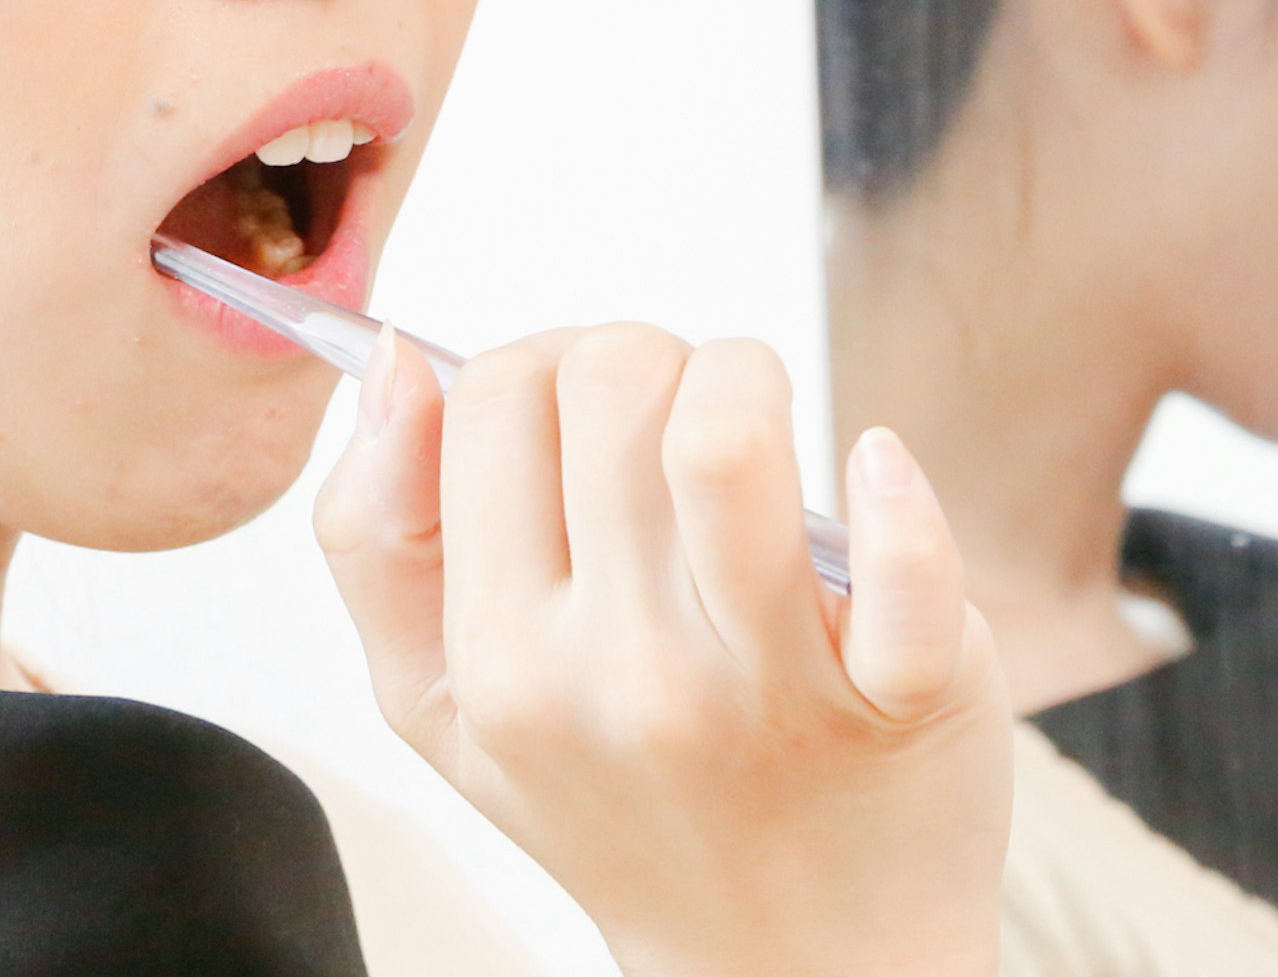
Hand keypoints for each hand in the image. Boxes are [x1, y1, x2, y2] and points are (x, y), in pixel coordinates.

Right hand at [316, 325, 1012, 976]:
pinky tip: (877, 469)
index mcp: (500, 661)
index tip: (582, 418)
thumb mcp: (440, 703)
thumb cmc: (619, 797)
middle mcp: (622, 675)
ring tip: (762, 431)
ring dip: (747, 379)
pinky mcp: (903, 697)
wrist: (791, 964)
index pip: (495, 395)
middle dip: (652, 362)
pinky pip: (904, 567)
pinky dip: (895, 494)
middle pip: (613, 380)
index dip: (543, 366)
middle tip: (675, 430)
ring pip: (727, 434)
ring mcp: (765, 691)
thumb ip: (373, 535)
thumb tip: (398, 361)